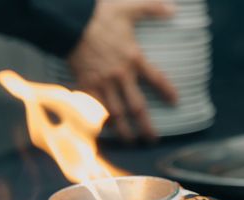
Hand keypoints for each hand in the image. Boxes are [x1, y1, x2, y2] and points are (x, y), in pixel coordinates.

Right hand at [68, 0, 178, 140]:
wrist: (69, 21)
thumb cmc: (99, 14)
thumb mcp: (128, 8)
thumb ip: (152, 8)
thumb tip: (173, 9)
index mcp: (133, 58)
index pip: (156, 78)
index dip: (166, 91)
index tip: (175, 101)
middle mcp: (120, 75)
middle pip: (137, 106)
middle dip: (145, 126)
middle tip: (153, 139)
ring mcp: (102, 82)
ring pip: (116, 113)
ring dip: (124, 130)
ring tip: (131, 142)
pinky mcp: (85, 84)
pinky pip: (94, 107)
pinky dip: (99, 120)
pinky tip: (105, 131)